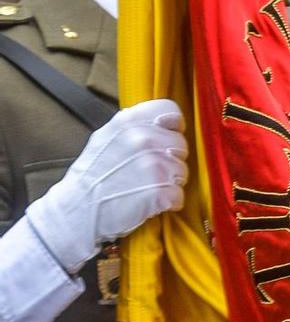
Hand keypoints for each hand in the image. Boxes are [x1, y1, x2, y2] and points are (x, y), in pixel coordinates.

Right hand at [25, 100, 187, 274]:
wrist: (76, 210)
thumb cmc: (92, 177)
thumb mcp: (106, 138)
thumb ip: (135, 127)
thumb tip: (164, 120)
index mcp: (129, 121)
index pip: (171, 111)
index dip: (172, 128)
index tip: (163, 141)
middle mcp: (142, 139)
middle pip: (181, 144)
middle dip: (170, 159)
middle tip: (146, 172)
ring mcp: (152, 165)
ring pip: (182, 171)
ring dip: (169, 182)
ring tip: (144, 187)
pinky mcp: (159, 191)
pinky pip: (179, 195)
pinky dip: (168, 202)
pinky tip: (149, 203)